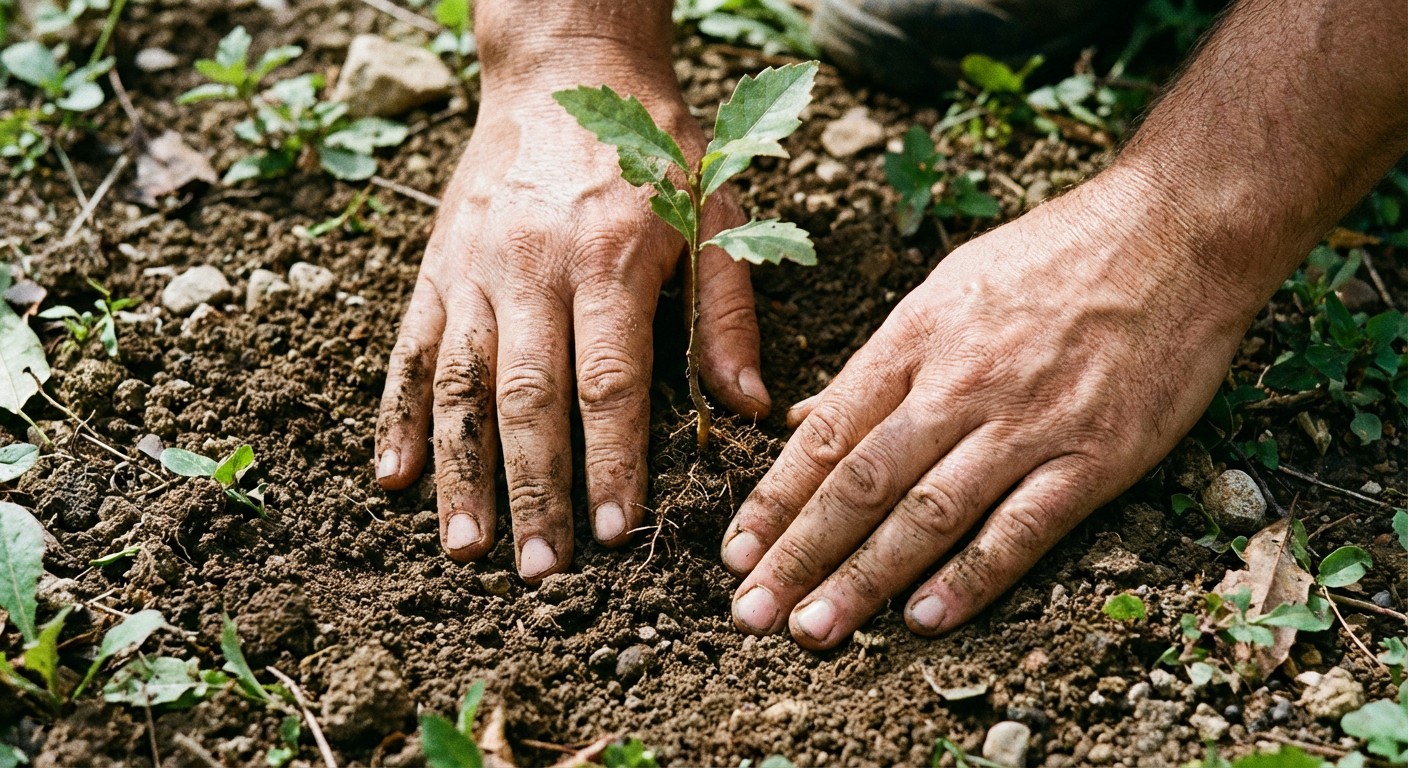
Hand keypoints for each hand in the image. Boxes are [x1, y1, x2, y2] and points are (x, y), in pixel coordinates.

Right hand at [375, 51, 768, 581]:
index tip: (613, 532)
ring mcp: (474, 269)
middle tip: (540, 570)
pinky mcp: (437, 267)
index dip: (610, 461)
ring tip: (465, 547)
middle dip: (534, 488)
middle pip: (528, 397)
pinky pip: (410, 348)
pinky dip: (398, 415)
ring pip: (460, 385)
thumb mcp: (716, 210)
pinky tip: (393, 477)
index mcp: (609, 259)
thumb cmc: (653, 147)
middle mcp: (532, 269)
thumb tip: (747, 407)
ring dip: (460, 472)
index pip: (610, 382)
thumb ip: (730, 309)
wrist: (565, 68)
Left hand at [720, 169, 1257, 647]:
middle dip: (798, 554)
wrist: (1174, 231)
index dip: (774, 500)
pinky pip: (1021, 528)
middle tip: (753, 613)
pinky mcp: (1095, 455)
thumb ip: (877, 364)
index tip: (736, 552)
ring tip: (815, 629)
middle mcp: (959, 385)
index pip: (825, 436)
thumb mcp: (944, 288)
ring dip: (865, 579)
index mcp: (915, 339)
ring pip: (928, 515)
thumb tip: (806, 417)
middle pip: (860, 483)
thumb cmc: (1053, 255)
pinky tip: (924, 619)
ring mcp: (1027, 424)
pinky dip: (970, 578)